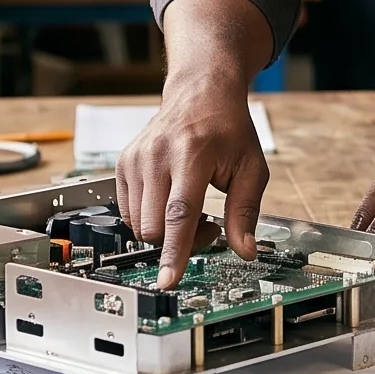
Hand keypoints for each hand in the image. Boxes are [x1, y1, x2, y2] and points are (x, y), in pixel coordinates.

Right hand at [117, 66, 267, 286]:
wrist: (200, 93)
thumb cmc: (228, 129)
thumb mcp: (251, 168)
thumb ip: (246, 212)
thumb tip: (245, 252)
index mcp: (191, 155)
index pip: (178, 214)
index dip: (174, 252)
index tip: (167, 280)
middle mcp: (157, 156)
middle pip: (155, 227)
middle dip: (180, 241)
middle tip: (209, 225)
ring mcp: (135, 159)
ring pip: (139, 225)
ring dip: (165, 231)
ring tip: (190, 209)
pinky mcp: (123, 164)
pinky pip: (128, 212)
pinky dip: (150, 218)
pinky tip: (170, 202)